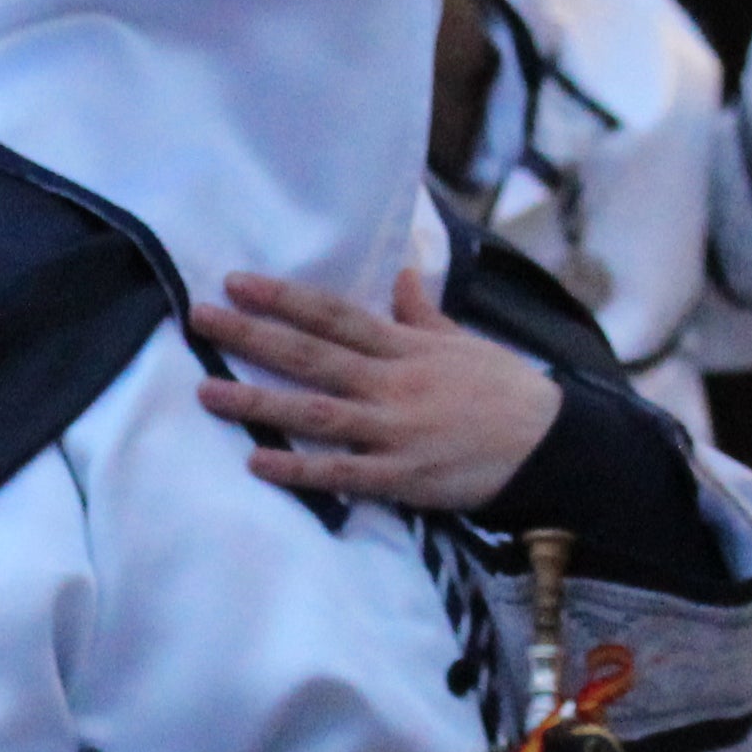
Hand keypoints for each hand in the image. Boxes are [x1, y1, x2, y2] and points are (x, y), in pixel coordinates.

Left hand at [190, 269, 561, 511]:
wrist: (552, 445)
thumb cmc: (505, 391)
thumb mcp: (465, 343)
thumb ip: (423, 314)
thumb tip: (402, 274)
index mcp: (406, 347)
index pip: (334, 315)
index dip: (284, 297)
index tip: (237, 282)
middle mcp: (394, 383)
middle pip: (313, 355)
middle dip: (253, 335)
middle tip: (200, 318)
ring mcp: (396, 431)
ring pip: (316, 411)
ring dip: (259, 401)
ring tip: (207, 391)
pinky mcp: (402, 477)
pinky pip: (342, 472)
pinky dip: (299, 467)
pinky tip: (258, 460)